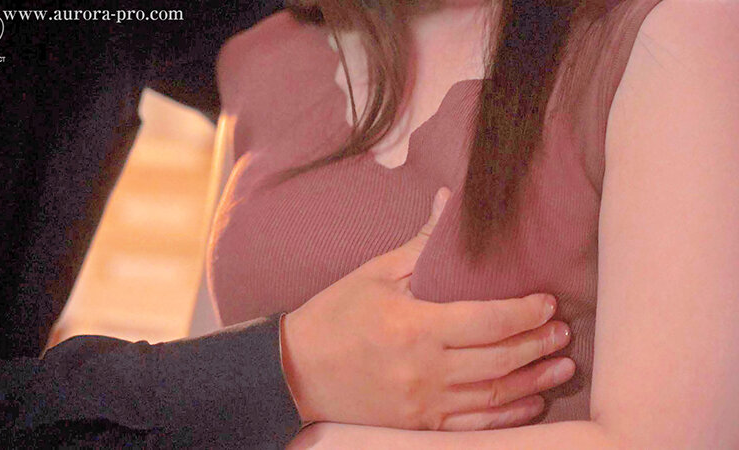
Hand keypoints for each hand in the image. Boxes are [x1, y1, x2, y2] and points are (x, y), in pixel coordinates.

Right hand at [280, 187, 574, 430]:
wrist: (295, 371)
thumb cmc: (335, 317)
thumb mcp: (374, 273)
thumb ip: (420, 243)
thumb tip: (448, 201)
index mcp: (414, 327)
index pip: (487, 321)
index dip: (524, 313)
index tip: (547, 302)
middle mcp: (424, 370)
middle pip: (499, 360)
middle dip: (537, 345)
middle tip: (564, 333)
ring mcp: (423, 403)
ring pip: (493, 396)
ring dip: (534, 381)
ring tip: (562, 367)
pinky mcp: (419, 425)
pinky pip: (474, 428)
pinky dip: (508, 417)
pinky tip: (530, 403)